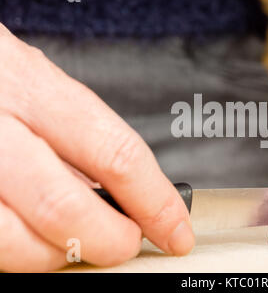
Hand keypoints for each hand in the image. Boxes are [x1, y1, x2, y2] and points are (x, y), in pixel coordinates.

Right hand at [0, 24, 193, 271]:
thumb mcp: (39, 87)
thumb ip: (79, 140)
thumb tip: (124, 199)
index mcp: (31, 88)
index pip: (115, 154)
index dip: (155, 202)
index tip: (176, 230)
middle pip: (64, 207)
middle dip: (110, 240)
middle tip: (126, 241)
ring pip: (17, 243)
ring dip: (61, 254)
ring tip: (77, 239)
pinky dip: (23, 253)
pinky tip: (35, 235)